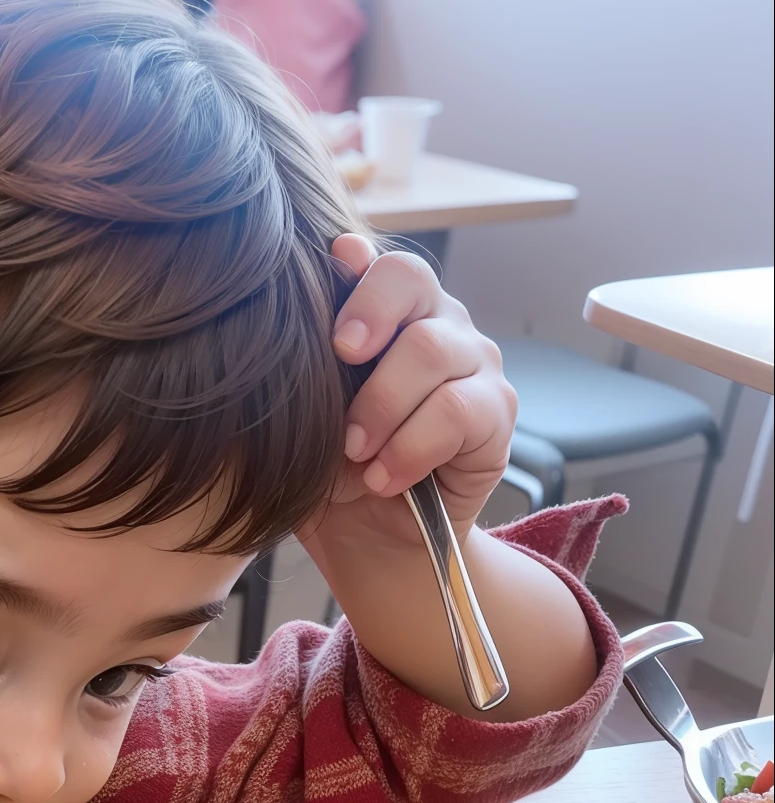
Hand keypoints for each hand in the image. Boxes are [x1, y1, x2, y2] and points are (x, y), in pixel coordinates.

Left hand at [312, 234, 516, 546]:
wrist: (365, 538)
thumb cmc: (330, 466)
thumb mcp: (305, 412)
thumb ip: (309, 352)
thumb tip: (319, 285)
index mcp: (389, 310)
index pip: (388, 264)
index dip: (362, 288)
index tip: (335, 339)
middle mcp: (438, 322)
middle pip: (413, 286)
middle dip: (365, 337)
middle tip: (338, 401)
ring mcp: (474, 362)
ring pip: (432, 350)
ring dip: (382, 409)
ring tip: (356, 454)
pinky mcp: (497, 412)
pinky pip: (457, 410)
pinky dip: (410, 449)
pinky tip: (385, 479)